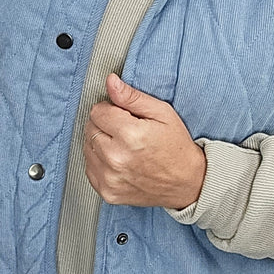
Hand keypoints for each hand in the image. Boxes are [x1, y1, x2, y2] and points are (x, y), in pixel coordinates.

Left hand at [83, 73, 206, 208]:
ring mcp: (110, 178)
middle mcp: (116, 158)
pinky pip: (89, 168)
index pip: (97, 112)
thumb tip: (110, 82)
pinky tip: (118, 161)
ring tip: (123, 147)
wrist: (186, 183)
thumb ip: (132, 97)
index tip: (124, 116)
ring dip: (100, 143)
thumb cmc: (176, 146)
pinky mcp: (107, 192)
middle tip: (125, 131)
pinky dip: (99, 162)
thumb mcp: (162, 113)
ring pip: (87, 148)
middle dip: (104, 125)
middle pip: (90, 129)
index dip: (110, 110)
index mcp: (130, 135)